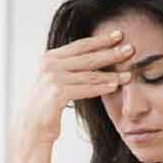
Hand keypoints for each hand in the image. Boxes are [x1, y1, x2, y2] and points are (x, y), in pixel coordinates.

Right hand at [14, 30, 134, 146]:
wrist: (31, 126)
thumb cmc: (46, 106)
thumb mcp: (56, 81)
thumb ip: (69, 68)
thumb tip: (95, 59)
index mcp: (50, 58)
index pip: (80, 45)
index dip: (100, 40)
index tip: (118, 35)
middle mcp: (50, 65)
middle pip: (88, 57)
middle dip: (111, 53)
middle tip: (130, 50)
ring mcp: (53, 78)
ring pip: (90, 74)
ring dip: (111, 74)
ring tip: (128, 74)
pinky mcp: (57, 93)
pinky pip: (86, 89)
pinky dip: (102, 87)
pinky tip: (114, 86)